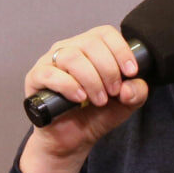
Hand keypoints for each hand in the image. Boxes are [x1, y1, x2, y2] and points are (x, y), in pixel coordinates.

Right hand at [19, 25, 148, 172]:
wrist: (74, 139)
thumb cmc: (96, 115)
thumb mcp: (126, 104)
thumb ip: (137, 92)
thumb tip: (128, 87)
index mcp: (91, 48)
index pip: (105, 33)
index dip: (121, 50)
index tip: (131, 72)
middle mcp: (69, 49)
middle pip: (91, 43)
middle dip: (108, 70)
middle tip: (113, 92)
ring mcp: (50, 62)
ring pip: (72, 57)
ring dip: (91, 80)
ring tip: (99, 100)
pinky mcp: (35, 78)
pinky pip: (50, 73)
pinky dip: (69, 86)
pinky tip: (80, 99)